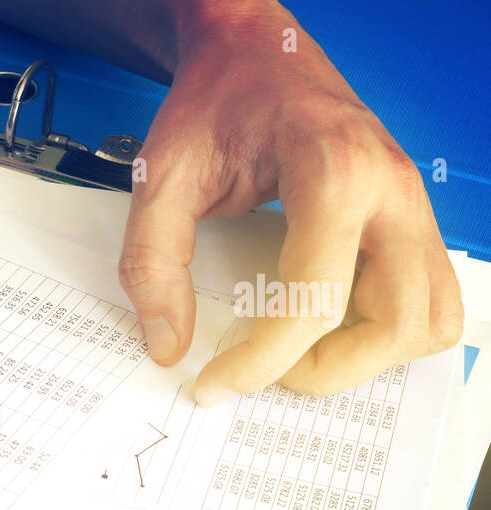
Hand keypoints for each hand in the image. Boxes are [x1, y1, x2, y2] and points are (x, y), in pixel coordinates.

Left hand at [117, 3, 462, 403]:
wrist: (253, 51)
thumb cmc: (216, 102)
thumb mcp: (161, 175)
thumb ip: (152, 262)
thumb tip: (167, 345)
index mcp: (335, 171)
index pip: (315, 302)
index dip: (260, 363)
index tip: (212, 385)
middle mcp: (392, 190)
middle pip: (404, 321)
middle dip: (332, 369)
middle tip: (266, 370)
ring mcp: (410, 205)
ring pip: (430, 317)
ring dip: (369, 355)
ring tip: (297, 349)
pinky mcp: (407, 219)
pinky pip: (423, 296)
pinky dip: (382, 330)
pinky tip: (324, 324)